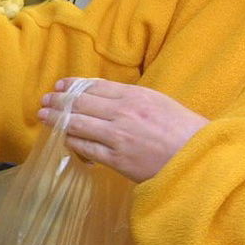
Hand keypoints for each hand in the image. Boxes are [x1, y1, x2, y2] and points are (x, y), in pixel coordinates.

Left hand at [36, 79, 207, 182]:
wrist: (199, 159)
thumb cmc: (185, 132)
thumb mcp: (160, 103)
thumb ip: (134, 99)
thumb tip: (108, 100)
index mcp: (135, 95)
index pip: (94, 86)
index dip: (73, 85)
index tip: (61, 85)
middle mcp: (122, 112)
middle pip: (80, 102)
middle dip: (59, 100)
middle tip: (45, 100)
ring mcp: (117, 136)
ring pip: (77, 124)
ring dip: (57, 119)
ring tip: (45, 116)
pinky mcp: (116, 159)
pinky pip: (85, 148)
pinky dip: (72, 142)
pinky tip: (65, 140)